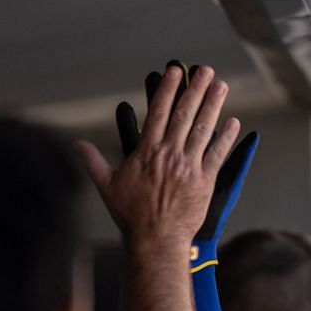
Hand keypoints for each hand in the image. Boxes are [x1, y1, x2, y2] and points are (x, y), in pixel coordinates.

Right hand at [76, 63, 241, 245]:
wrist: (155, 240)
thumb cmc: (130, 215)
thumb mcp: (107, 185)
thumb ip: (93, 161)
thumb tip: (76, 145)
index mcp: (147, 151)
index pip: (159, 112)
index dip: (168, 89)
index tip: (175, 71)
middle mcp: (169, 154)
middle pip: (185, 114)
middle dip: (195, 89)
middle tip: (205, 70)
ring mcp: (189, 166)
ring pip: (203, 129)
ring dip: (213, 105)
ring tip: (221, 86)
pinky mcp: (205, 181)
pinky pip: (218, 154)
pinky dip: (226, 138)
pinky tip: (234, 122)